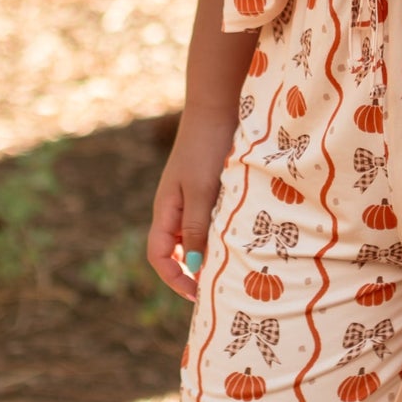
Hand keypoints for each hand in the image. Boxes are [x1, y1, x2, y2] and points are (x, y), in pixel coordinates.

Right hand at [147, 109, 238, 301]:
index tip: (199, 295)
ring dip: (208, 254)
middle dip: (192, 273)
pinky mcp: (209, 187)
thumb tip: (193, 268)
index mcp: (166, 210)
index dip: (175, 280)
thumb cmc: (208, 148)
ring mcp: (191, 196)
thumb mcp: (202, 191)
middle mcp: (175, 207)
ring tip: (234, 268)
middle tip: (219, 289)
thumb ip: (196, 228)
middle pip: (175, 251)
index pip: (159, 257)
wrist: (218, 106)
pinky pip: (210, 220)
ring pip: (194, 237)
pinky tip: (242, 239)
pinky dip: (220, 234)